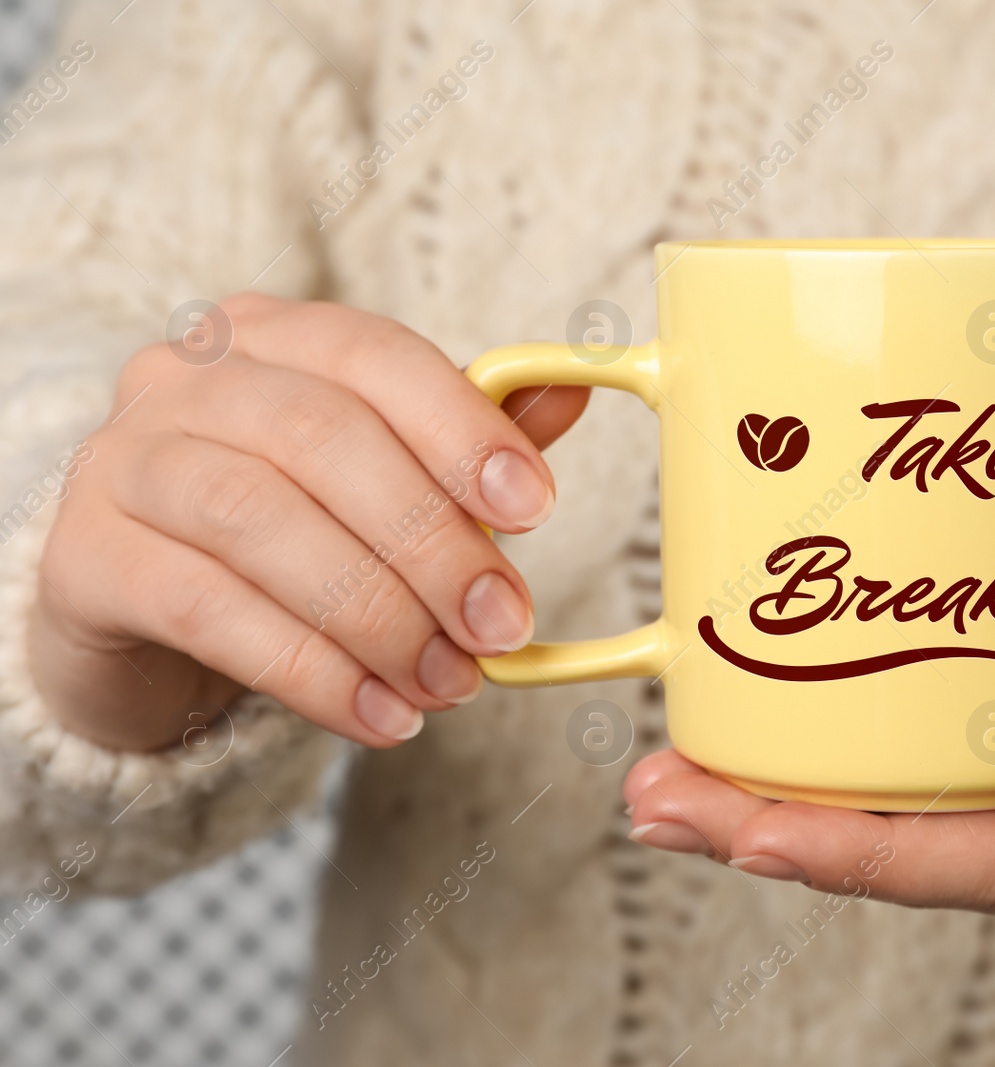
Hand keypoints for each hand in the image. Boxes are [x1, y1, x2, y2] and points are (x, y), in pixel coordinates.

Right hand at [30, 293, 588, 751]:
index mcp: (275, 336)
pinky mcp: (86, 559)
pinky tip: (379, 716)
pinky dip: (310, 671)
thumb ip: (466, 437)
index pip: (374, 354)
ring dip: (376, 614)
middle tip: (502, 624)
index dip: (460, 428)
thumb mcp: (383, 473)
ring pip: (260, 522)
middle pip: (322, 439)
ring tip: (450, 682)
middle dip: (430, 541)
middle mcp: (186, 377)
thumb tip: (575, 388)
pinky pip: (207, 610)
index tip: (534, 509)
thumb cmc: (290, 522)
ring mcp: (124, 461)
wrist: (147, 607)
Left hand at [624, 537, 994, 912]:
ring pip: (910, 831)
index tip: (753, 832)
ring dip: (787, 810)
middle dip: (780, 838)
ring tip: (672, 778)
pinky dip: (843, 774)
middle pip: (918, 862)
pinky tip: (770, 741)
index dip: (868, 857)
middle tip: (657, 798)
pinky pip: (932, 788)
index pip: (990, 865)